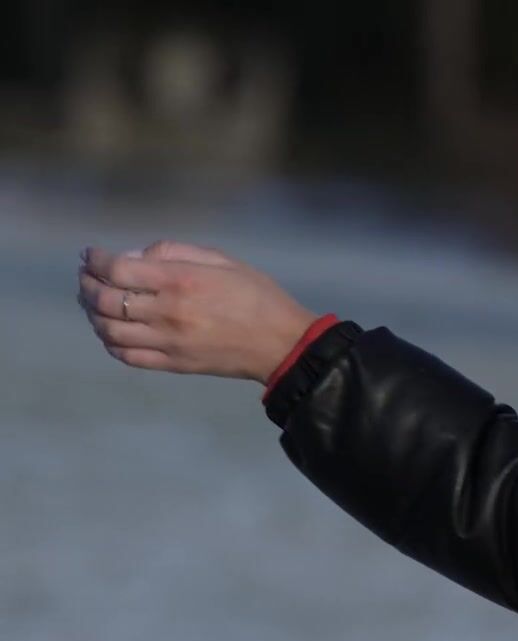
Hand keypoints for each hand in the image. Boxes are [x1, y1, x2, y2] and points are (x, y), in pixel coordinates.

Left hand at [77, 241, 315, 382]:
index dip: (95, 260)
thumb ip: (175, 252)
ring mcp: (169, 342)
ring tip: (94, 303)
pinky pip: (127, 356)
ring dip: (92, 314)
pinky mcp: (174, 364)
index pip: (117, 269)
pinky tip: (112, 331)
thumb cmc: (257, 296)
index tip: (91, 255)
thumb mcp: (222, 259)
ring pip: (108, 330)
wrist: (283, 344)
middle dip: (87, 284)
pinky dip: (110, 342)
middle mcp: (169, 312)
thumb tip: (136, 258)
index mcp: (181, 281)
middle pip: (104, 300)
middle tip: (87, 277)